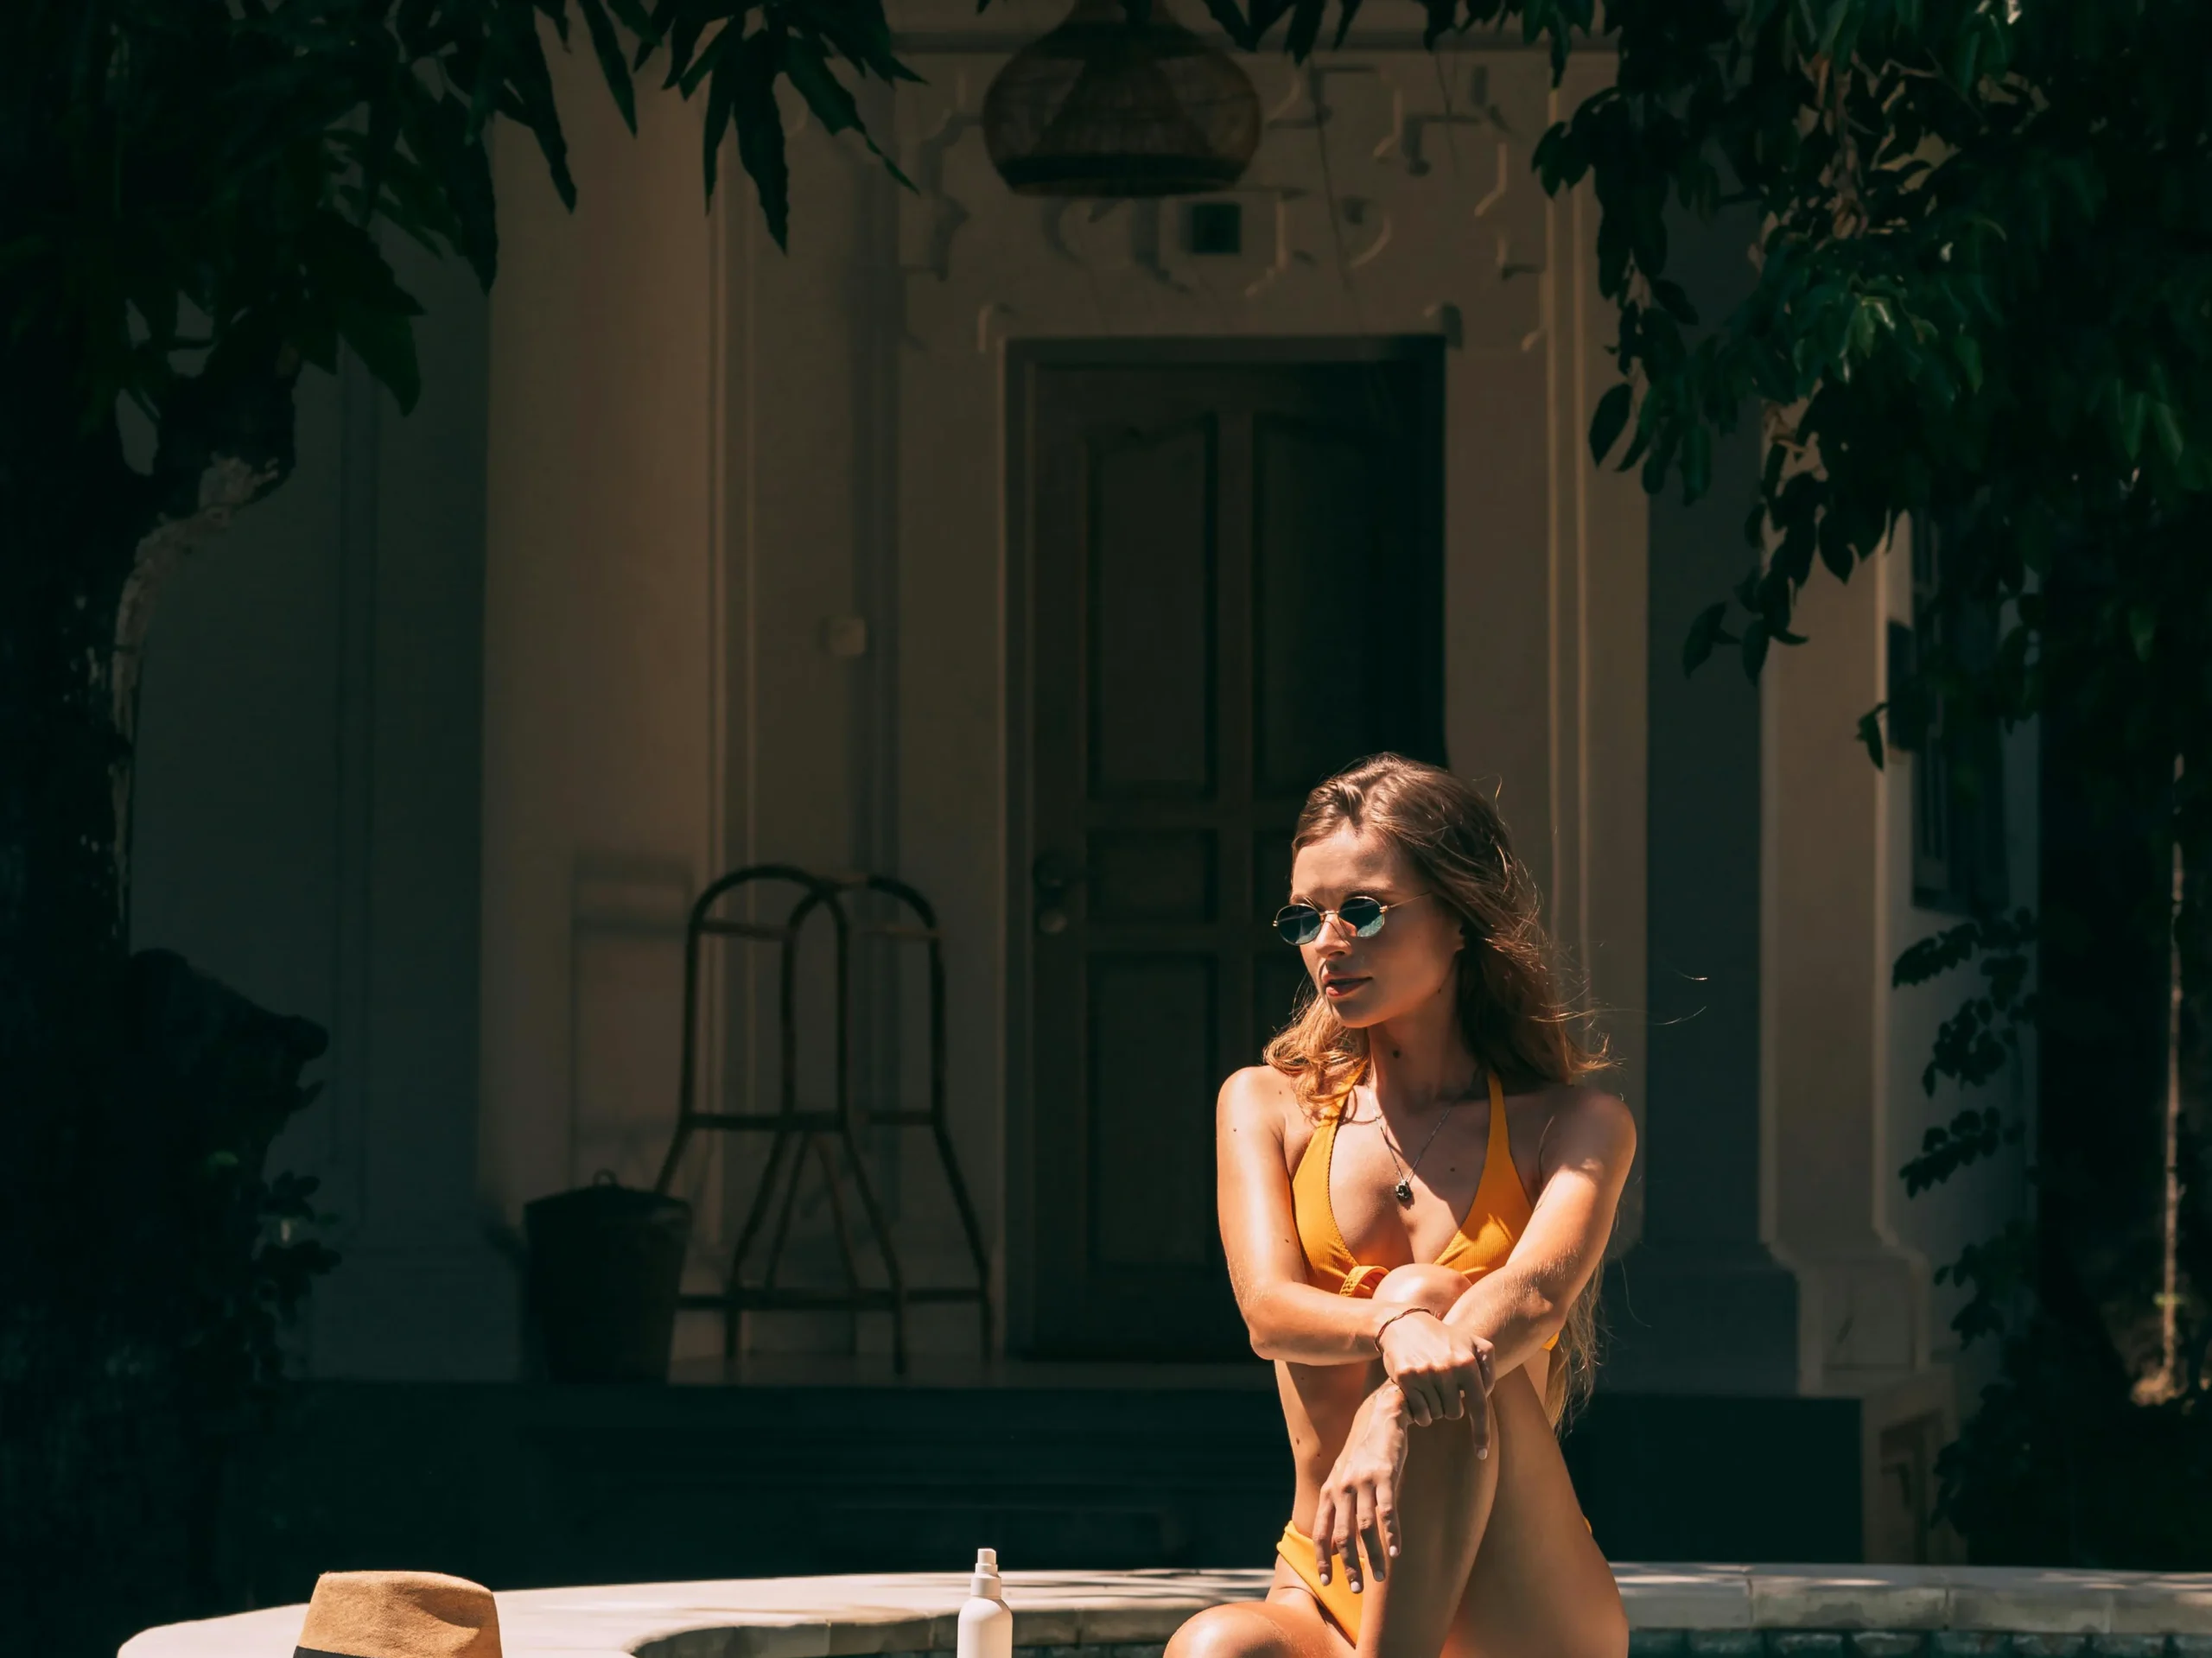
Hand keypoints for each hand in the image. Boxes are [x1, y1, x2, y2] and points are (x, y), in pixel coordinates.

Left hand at [1313, 1382, 1409, 1592]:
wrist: (1380, 1418)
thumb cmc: (1362, 1454)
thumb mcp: (1343, 1479)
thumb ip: (1338, 1510)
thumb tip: (1338, 1546)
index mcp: (1329, 1491)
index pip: (1321, 1532)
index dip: (1323, 1558)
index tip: (1328, 1582)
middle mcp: (1341, 1488)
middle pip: (1342, 1535)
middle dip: (1349, 1566)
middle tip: (1357, 1589)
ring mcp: (1362, 1481)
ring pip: (1365, 1527)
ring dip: (1373, 1556)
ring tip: (1381, 1578)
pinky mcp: (1384, 1475)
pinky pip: (1387, 1509)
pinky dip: (1391, 1532)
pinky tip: (1396, 1550)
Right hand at [1377, 1307, 1493, 1430]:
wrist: (1404, 1324)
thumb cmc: (1443, 1337)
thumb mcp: (1473, 1342)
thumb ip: (1488, 1367)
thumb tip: (1485, 1395)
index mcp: (1468, 1362)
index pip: (1479, 1405)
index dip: (1481, 1433)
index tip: (1482, 1453)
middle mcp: (1448, 1368)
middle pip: (1455, 1413)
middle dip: (1451, 1406)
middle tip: (1443, 1388)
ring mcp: (1426, 1374)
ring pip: (1437, 1415)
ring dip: (1435, 1408)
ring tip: (1429, 1387)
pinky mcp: (1407, 1378)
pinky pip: (1419, 1413)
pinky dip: (1421, 1412)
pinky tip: (1418, 1395)